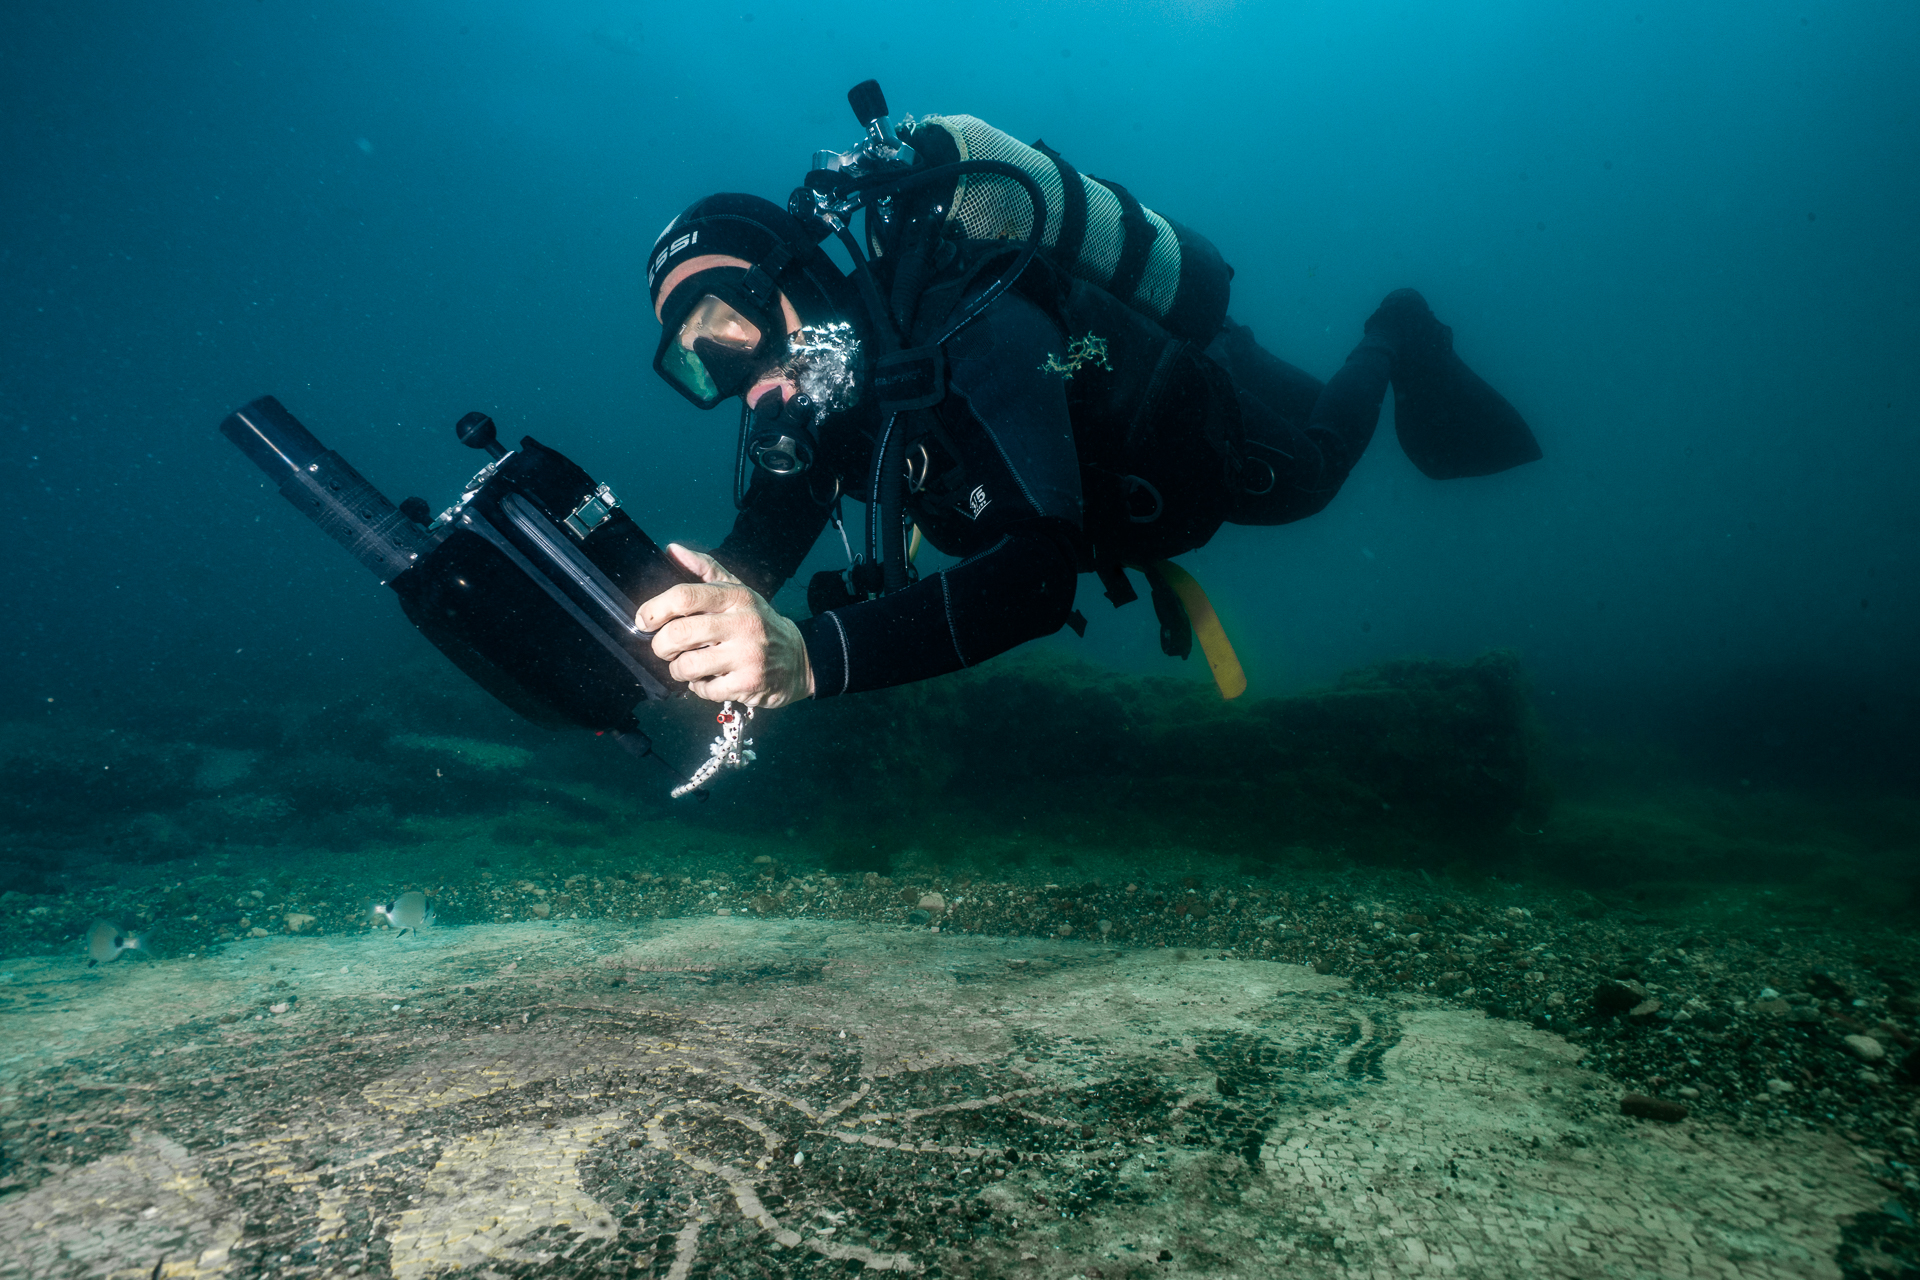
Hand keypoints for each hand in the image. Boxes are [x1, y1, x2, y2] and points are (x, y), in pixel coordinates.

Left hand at [636, 544, 814, 707]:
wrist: (798, 659)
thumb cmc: (758, 623)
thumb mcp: (737, 590)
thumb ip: (704, 569)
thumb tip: (672, 550)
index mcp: (736, 597)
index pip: (685, 596)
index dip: (655, 608)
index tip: (645, 620)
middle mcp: (743, 624)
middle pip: (680, 633)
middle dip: (661, 645)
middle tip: (664, 648)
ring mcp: (747, 656)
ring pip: (688, 665)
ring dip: (677, 669)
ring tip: (686, 666)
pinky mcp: (749, 683)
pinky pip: (704, 689)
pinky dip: (698, 687)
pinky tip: (708, 680)